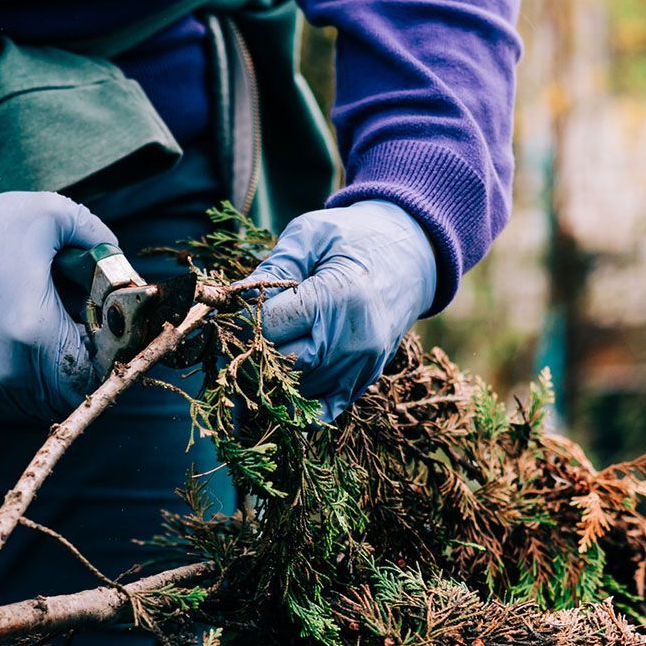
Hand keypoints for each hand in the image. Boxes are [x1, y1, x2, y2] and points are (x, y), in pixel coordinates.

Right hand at [0, 189, 117, 419]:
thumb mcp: (53, 215)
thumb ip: (100, 238)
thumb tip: (125, 268)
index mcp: (33, 330)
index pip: (97, 371)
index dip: (116, 354)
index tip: (118, 328)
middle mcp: (12, 366)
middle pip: (78, 391)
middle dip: (96, 365)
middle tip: (100, 332)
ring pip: (54, 400)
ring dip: (71, 376)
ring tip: (74, 336)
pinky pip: (29, 397)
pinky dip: (47, 379)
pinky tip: (49, 343)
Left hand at [241, 201, 438, 421]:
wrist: (413, 255)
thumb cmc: (355, 238)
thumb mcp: (311, 235)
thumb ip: (274, 267)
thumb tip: (233, 299)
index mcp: (336, 298)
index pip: (269, 326)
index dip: (243, 320)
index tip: (235, 310)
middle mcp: (352, 340)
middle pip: (280, 365)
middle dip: (252, 353)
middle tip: (239, 338)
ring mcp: (361, 365)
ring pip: (295, 393)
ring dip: (268, 381)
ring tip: (253, 359)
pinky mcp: (366, 379)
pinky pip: (322, 411)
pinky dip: (296, 409)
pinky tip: (276, 395)